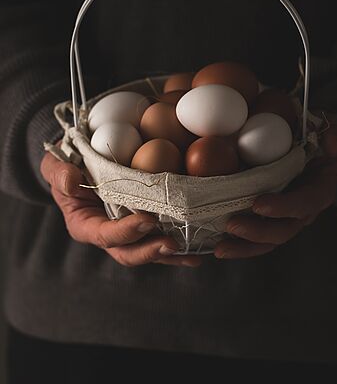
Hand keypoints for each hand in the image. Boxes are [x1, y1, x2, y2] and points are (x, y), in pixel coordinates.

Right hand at [40, 150, 201, 267]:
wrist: (81, 161)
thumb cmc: (67, 162)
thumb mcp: (56, 164)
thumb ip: (60, 173)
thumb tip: (72, 182)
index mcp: (84, 224)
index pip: (104, 235)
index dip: (125, 232)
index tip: (147, 220)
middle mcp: (107, 234)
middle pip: (128, 252)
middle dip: (151, 251)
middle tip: (173, 244)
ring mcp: (127, 232)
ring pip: (149, 250)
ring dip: (171, 254)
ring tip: (194, 255)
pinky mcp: (144, 224)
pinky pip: (161, 237)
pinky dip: (181, 243)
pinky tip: (202, 244)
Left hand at [214, 113, 336, 258]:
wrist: (312, 143)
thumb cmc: (323, 133)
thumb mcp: (336, 127)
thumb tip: (332, 143)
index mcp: (321, 189)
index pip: (305, 203)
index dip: (283, 207)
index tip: (258, 204)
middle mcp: (305, 210)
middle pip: (284, 230)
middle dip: (258, 232)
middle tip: (232, 225)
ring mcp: (286, 217)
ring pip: (267, 241)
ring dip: (244, 246)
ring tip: (220, 247)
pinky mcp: (270, 219)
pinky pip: (255, 237)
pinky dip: (237, 243)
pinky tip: (215, 246)